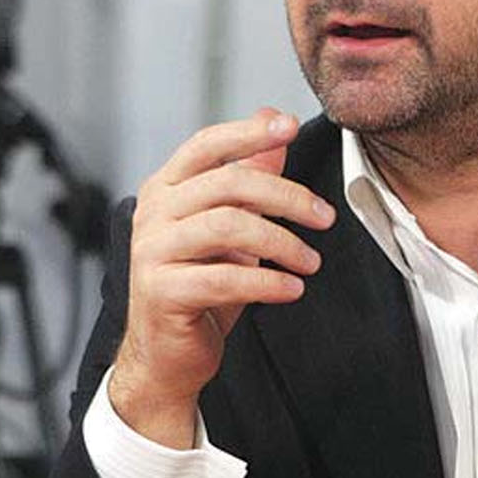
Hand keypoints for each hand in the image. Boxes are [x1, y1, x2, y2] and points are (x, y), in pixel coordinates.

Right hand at [108, 108, 334, 446]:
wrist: (167, 356)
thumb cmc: (200, 287)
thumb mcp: (230, 227)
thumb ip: (249, 176)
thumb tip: (274, 121)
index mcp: (165, 189)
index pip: (206, 145)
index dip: (248, 132)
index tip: (290, 125)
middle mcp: (152, 213)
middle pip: (228, 185)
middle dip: (287, 198)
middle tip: (326, 218)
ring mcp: (152, 252)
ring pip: (228, 227)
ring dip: (282, 243)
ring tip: (312, 262)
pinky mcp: (161, 292)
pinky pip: (224, 279)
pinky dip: (267, 283)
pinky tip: (293, 289)